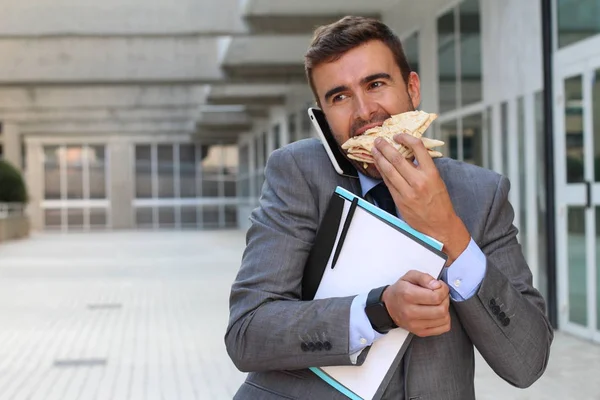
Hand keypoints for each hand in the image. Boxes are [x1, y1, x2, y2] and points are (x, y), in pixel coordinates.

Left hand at [371, 133, 469, 263]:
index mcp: (431, 173)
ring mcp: (407, 191)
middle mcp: (418, 181)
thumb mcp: (437, 180)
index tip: (398, 135)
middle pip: (397, 158)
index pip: (417, 148)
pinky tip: (378, 165)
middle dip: (385, 147)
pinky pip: (387, 182)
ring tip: (374, 150)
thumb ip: (423, 167)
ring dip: (379, 158)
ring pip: (388, 170)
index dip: (405, 138)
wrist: (440, 225)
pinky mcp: (399, 200)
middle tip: (378, 140)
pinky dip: (381, 172)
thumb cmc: (440, 202)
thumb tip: (407, 152)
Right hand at [382, 270, 449, 336]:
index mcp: (408, 295)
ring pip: (444, 319)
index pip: (436, 296)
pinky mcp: (420, 332)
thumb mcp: (409, 276)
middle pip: (441, 309)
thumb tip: (437, 285)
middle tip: (440, 294)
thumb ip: (424, 277)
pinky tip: (438, 313)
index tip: (440, 286)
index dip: (443, 290)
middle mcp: (410, 312)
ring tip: (438, 303)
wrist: (389, 307)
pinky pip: (443, 328)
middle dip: (445, 299)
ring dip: (446, 309)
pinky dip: (445, 320)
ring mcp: (415, 324)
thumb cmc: (400, 291)